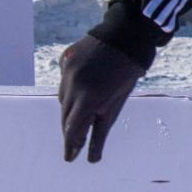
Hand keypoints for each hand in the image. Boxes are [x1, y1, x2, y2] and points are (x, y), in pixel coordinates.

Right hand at [58, 35, 144, 162]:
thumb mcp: (118, 102)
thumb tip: (93, 158)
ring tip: (80, 117)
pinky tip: (81, 90)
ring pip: (62, 98)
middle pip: (65, 116)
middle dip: (70, 130)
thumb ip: (101, 130)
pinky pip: (64, 81)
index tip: (70, 158)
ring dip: (70, 109)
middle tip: (75, 145)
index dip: (71, 145)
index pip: (72, 129)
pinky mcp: (65, 59)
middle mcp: (72, 85)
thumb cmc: (128, 71)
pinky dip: (70, 89)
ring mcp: (67, 71)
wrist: (126, 34)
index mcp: (89, 97)